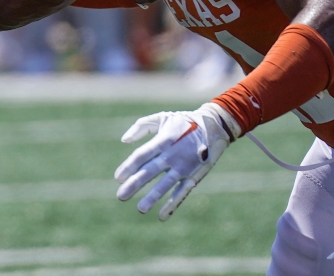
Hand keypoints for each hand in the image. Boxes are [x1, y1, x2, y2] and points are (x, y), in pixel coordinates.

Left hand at [115, 103, 240, 219]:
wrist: (215, 126)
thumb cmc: (183, 122)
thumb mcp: (162, 117)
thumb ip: (141, 126)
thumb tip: (124, 141)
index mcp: (163, 140)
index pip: (142, 155)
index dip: (129, 166)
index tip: (118, 177)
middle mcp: (173, 154)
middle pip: (150, 171)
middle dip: (135, 184)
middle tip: (120, 196)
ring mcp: (184, 166)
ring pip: (166, 184)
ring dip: (153, 197)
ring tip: (140, 209)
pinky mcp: (194, 176)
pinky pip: (182, 192)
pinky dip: (172, 204)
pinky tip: (161, 216)